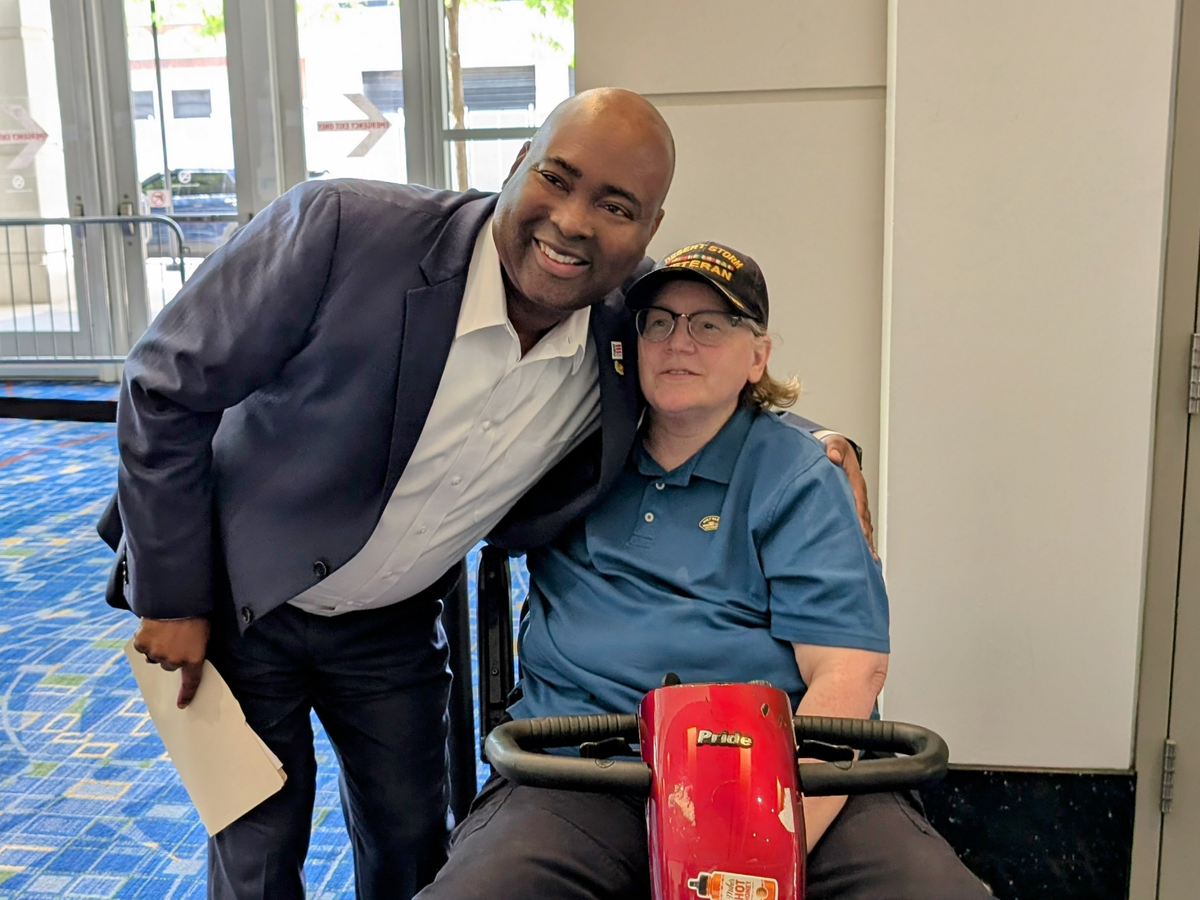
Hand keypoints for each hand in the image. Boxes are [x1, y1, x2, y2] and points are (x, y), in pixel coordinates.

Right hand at [133, 617, 210, 707]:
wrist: (177, 598)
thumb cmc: (195, 613)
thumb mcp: (204, 632)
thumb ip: (194, 648)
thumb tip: (185, 656)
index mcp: (193, 658)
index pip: (191, 682)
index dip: (186, 694)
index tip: (182, 705)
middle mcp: (174, 661)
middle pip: (168, 665)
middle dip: (170, 654)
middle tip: (173, 638)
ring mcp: (157, 653)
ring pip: (153, 655)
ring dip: (156, 646)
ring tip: (164, 629)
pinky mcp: (142, 643)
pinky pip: (141, 645)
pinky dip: (144, 637)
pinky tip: (151, 625)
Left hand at [820, 434, 876, 558]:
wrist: (835, 449)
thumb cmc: (833, 449)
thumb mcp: (833, 444)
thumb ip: (833, 448)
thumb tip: (832, 456)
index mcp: (854, 482)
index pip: (858, 503)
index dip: (859, 518)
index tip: (861, 533)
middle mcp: (859, 496)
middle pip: (865, 520)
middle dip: (867, 538)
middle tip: (869, 556)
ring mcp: (857, 504)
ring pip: (864, 526)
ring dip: (867, 542)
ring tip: (871, 562)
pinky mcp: (853, 509)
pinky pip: (860, 526)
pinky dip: (864, 540)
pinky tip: (866, 555)